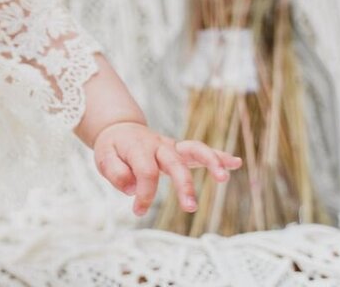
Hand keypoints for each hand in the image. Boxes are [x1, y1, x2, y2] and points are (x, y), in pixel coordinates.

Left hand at [91, 121, 242, 216]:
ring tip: (224, 178)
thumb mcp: (103, 157)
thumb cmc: (113, 147)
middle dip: (184, 184)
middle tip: (190, 208)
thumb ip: (115, 172)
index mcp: (138, 148)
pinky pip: (200, 151)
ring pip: (194, 150)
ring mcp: (172, 147)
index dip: (144, 194)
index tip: (137, 210)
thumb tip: (133, 188)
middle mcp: (158, 145)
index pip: (146, 172)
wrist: (120, 129)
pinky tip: (236, 163)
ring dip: (210, 163)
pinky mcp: (180, 151)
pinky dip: (219, 156)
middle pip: (174, 162)